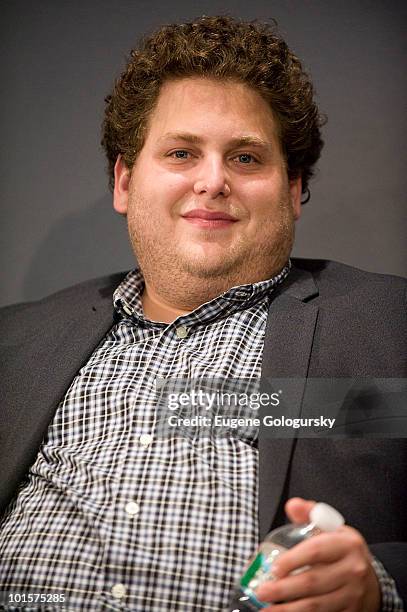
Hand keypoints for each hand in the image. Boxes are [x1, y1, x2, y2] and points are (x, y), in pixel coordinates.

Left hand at [255, 497, 380, 610]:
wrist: (372, 580)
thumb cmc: (344, 551)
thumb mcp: (332, 527)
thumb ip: (310, 514)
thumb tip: (292, 505)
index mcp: (346, 545)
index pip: (316, 551)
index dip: (293, 560)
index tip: (274, 567)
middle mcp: (352, 571)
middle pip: (313, 582)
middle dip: (283, 589)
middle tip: (262, 591)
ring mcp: (352, 595)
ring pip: (317, 605)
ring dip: (289, 609)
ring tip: (266, 609)